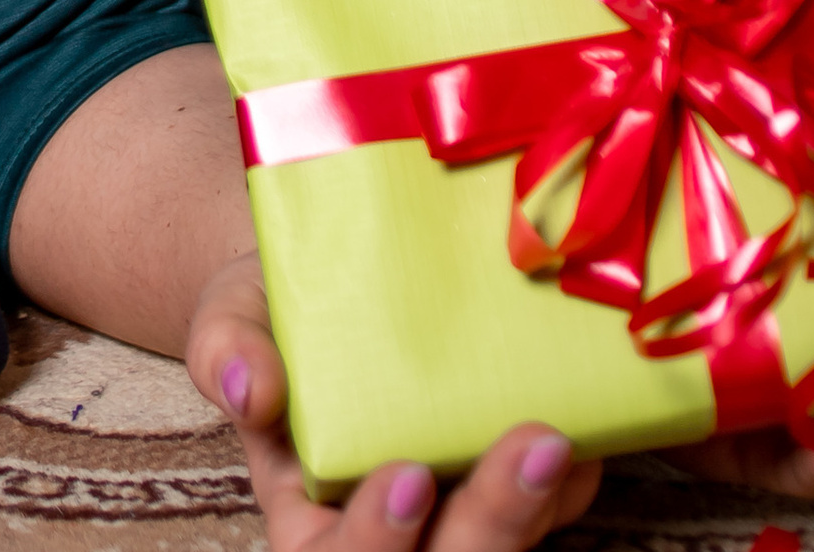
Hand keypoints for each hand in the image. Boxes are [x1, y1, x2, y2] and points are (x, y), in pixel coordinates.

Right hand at [185, 251, 601, 551]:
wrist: (322, 286)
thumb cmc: (270, 318)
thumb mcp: (229, 319)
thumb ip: (224, 350)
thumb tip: (248, 389)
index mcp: (308, 520)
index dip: (379, 538)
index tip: (408, 474)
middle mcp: (390, 538)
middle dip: (492, 524)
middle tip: (533, 448)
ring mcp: (456, 518)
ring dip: (541, 510)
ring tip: (565, 441)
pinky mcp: (510, 493)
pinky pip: (551, 515)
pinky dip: (572, 486)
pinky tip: (590, 432)